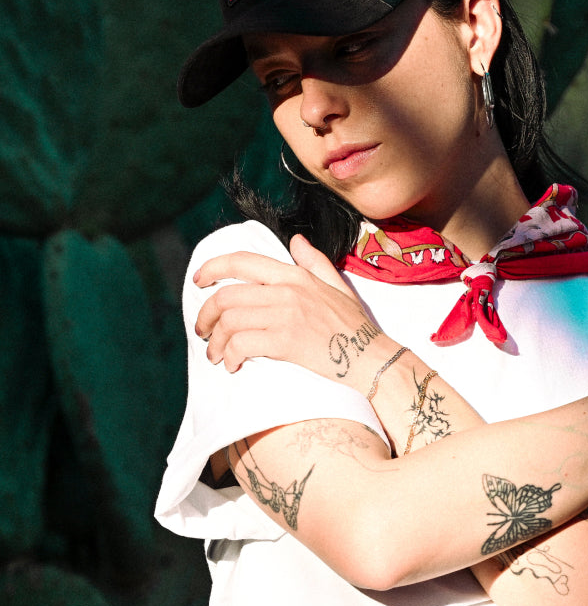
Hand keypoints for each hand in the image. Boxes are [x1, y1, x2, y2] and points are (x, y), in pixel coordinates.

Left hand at [193, 234, 397, 383]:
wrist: (370, 357)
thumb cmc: (355, 325)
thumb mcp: (337, 285)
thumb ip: (314, 261)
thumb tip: (296, 240)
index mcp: (295, 275)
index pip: (241, 262)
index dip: (212, 268)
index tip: (198, 281)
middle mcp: (287, 291)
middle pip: (226, 296)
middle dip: (206, 315)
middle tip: (203, 331)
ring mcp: (285, 315)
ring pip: (230, 322)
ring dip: (215, 341)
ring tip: (216, 354)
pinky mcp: (285, 342)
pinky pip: (241, 345)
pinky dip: (230, 356)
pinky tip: (233, 365)